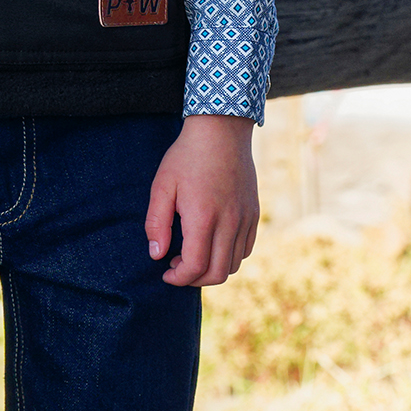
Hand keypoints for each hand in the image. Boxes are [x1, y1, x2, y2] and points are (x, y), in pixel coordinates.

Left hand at [145, 115, 260, 287]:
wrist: (221, 130)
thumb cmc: (186, 156)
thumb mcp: (162, 186)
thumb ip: (157, 223)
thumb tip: (156, 254)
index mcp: (204, 217)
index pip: (195, 267)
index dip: (179, 278)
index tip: (165, 273)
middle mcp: (229, 222)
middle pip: (217, 273)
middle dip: (194, 280)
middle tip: (177, 268)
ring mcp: (246, 218)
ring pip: (234, 264)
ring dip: (212, 269)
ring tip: (193, 255)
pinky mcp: (254, 213)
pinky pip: (246, 248)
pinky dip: (230, 256)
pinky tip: (213, 244)